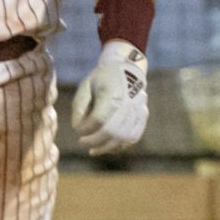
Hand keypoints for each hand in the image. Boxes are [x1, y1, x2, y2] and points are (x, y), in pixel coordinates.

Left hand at [70, 39, 148, 155]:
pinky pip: (133, 138)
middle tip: (82, 142)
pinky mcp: (142, 117)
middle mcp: (127, 104)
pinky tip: (107, 148)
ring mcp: (137, 112)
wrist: (128, 68)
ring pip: (123, 138)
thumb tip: (77, 128)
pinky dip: (119, 146)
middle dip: (94, 141)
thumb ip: (79, 107)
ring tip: (93, 150)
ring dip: (106, 148)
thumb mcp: (85, 86)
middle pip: (111, 131)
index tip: (77, 130)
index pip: (98, 119)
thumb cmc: (103, 78)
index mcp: (112, 94)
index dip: (86, 128)